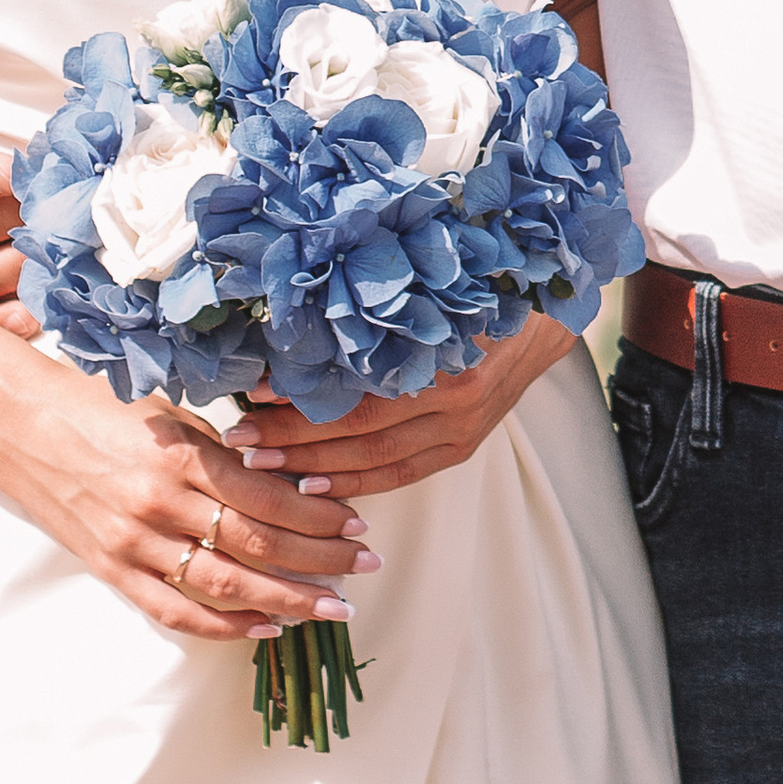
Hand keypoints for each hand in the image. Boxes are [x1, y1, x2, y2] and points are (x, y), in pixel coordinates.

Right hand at [0, 364, 380, 644]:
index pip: (269, 497)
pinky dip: (224, 626)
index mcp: (182, 456)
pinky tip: (264, 629)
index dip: (318, 516)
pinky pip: (176, 612)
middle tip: (364, 568)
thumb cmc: (101, 408)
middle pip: (258, 544)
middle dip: (320, 560)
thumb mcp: (169, 416)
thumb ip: (221, 453)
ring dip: (286, 600)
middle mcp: (161, 504)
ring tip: (331, 607)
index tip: (356, 523)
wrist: (20, 427)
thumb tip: (284, 483)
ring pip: (226, 585)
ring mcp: (135, 543)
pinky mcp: (114, 571)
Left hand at [238, 312, 579, 498]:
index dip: (300, 405)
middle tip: (240, 444)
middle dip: (293, 442)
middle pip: (358, 435)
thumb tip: (298, 329)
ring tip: (263, 469)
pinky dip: (356, 484)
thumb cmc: (477, 295)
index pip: (355, 398)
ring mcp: (461, 432)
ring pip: (375, 462)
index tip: (250, 400)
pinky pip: (402, 474)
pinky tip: (315, 488)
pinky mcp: (463, 448)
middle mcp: (453, 404)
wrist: (542, 320)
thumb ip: (376, 320)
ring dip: (314, 468)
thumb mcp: (430, 296)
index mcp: (443, 363)